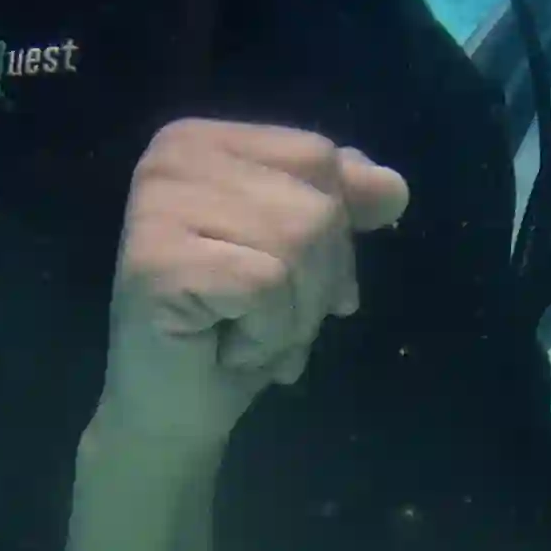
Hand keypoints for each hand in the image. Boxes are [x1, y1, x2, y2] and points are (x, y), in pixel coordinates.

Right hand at [92, 118, 412, 452]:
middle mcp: (173, 157)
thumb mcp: (299, 256)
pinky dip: (266, 333)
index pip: (318, 157)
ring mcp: (158, 206)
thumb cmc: (232, 329)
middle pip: (315, 203)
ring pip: (297, 242)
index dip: (337, 232)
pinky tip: (227, 348)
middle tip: (272, 322)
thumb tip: (394, 186)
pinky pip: (267, 284)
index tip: (306, 284)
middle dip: (318, 281)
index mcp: (201, 140)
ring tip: (249, 337)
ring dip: (293, 314)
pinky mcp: (157, 261)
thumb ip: (337, 204)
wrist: (170, 411)